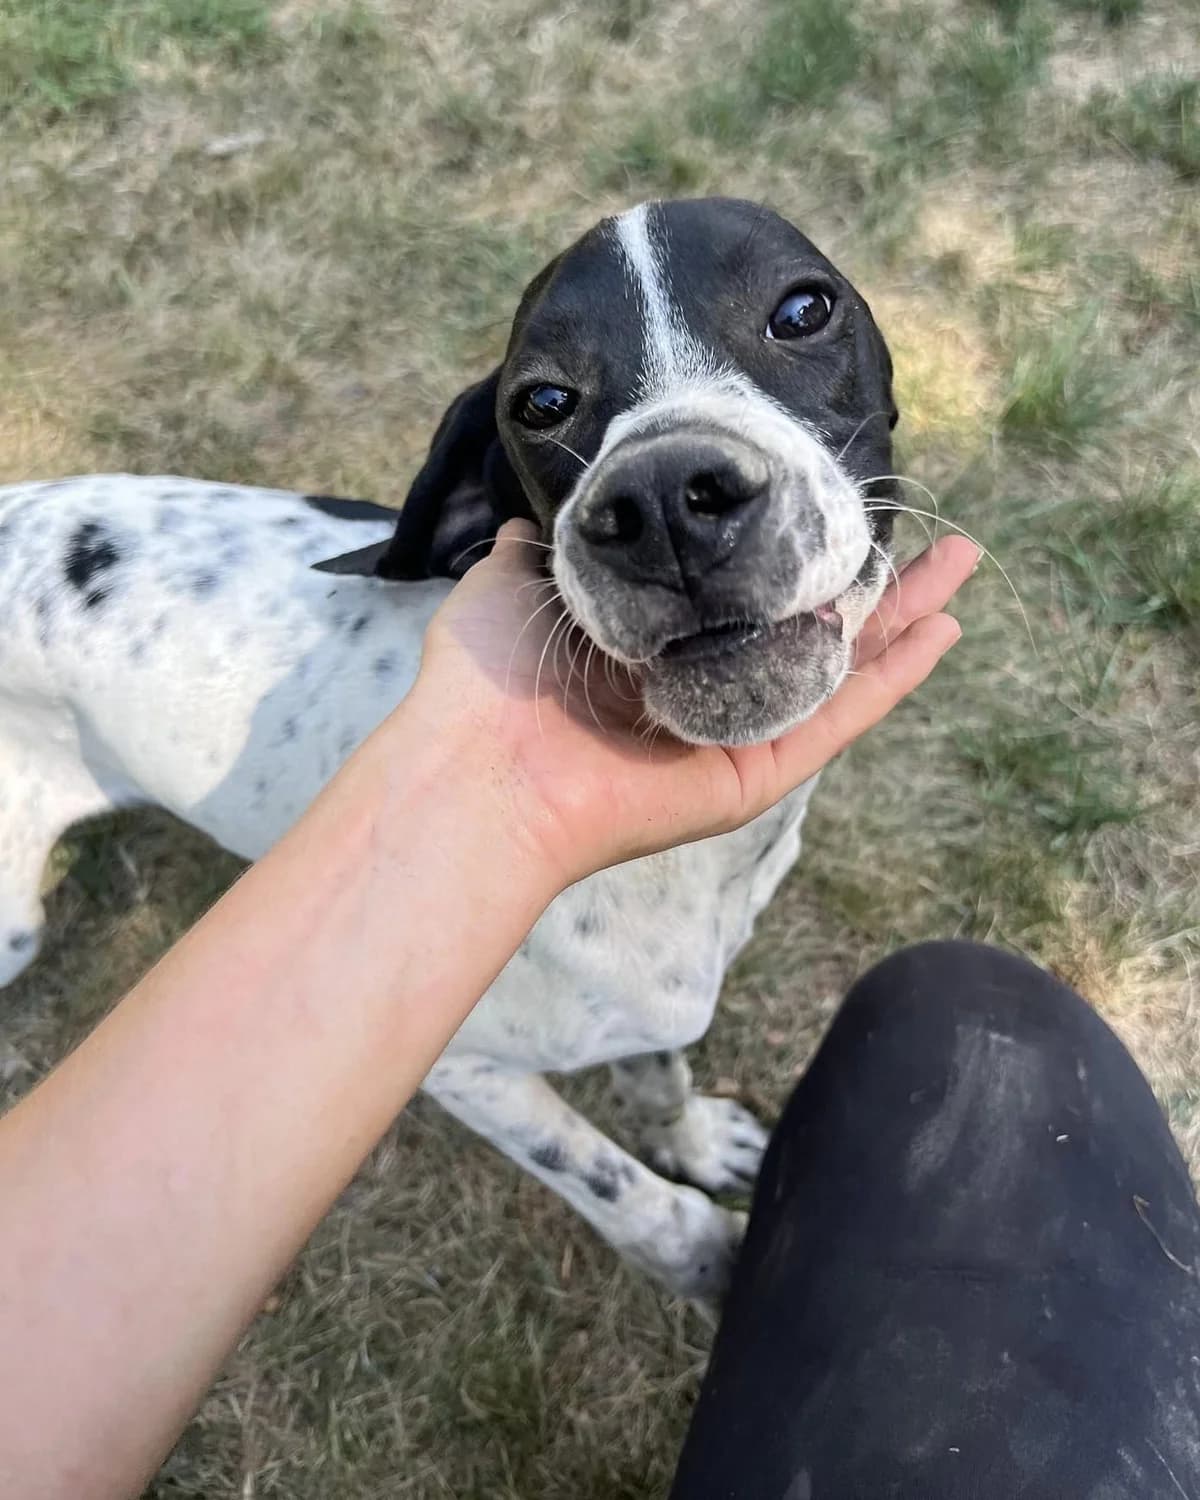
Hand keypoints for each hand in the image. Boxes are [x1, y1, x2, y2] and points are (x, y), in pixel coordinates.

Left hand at [409, 524, 975, 887]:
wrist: (482, 766)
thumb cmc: (487, 678)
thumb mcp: (515, 583)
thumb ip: (538, 548)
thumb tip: (533, 513)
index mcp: (660, 648)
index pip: (747, 593)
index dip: (795, 553)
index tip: (834, 506)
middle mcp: (709, 686)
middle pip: (814, 627)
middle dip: (877, 581)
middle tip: (935, 536)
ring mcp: (739, 731)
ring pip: (843, 666)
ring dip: (907, 617)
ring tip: (964, 564)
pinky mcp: (756, 771)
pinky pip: (839, 716)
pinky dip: (894, 678)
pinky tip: (943, 632)